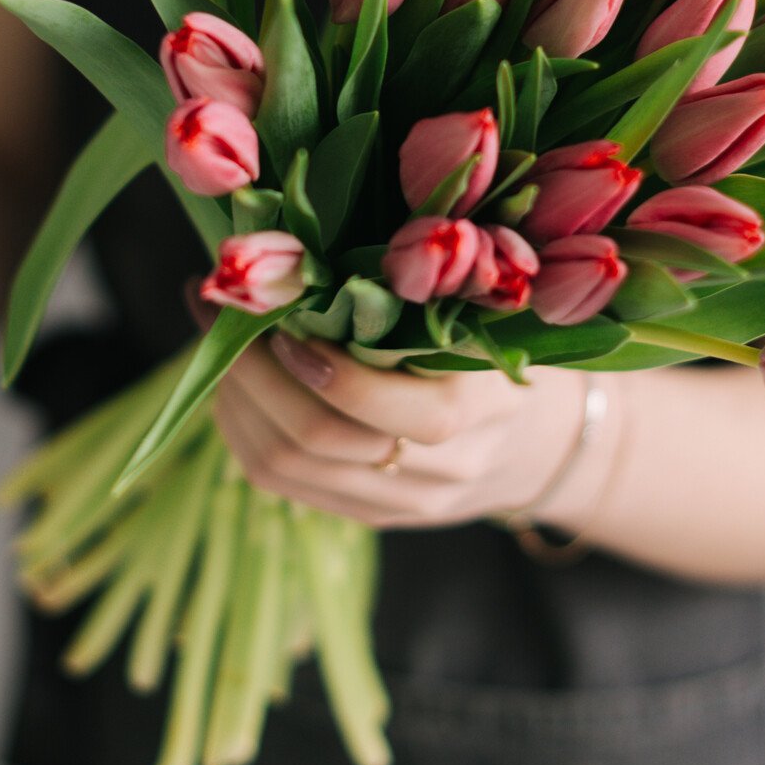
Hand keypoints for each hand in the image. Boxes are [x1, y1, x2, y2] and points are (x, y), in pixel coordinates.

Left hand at [213, 328, 604, 529]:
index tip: (288, 322)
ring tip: (224, 349)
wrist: (540, 445)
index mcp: (484, 406)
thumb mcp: (487, 316)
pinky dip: (243, 431)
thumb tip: (306, 249)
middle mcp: (444, 466)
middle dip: (256, 376)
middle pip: (321, 439)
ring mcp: (403, 501)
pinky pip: (282, 484)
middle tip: (231, 322)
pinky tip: (237, 390)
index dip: (328, 370)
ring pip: (287, 467)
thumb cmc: (505, 353)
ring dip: (238, 402)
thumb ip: (421, 293)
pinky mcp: (369, 516)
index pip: (396, 411)